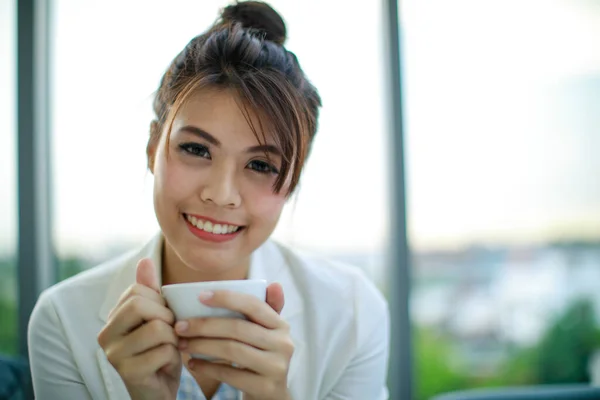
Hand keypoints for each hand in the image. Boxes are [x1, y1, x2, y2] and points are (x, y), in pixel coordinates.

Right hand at [97, 259, 181, 399]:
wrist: (158, 391)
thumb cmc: (159, 351)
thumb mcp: (157, 318)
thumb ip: (150, 290)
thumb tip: (144, 260)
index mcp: (112, 319)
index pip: (136, 290)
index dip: (159, 301)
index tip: (165, 316)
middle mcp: (105, 335)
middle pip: (140, 305)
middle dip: (166, 316)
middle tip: (170, 331)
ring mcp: (114, 355)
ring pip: (157, 328)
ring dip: (173, 339)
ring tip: (168, 348)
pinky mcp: (129, 373)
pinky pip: (163, 351)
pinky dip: (173, 356)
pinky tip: (166, 364)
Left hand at [176, 283, 292, 399]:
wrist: (271, 396)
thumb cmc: (260, 357)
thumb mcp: (266, 333)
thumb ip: (264, 310)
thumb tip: (274, 284)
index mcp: (281, 325)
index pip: (253, 305)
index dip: (227, 298)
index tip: (200, 296)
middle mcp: (283, 344)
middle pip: (238, 328)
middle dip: (205, 325)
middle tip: (181, 326)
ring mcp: (276, 367)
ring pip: (232, 350)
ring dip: (202, 346)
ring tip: (184, 344)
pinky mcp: (266, 387)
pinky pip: (230, 374)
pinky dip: (207, 368)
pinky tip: (193, 364)